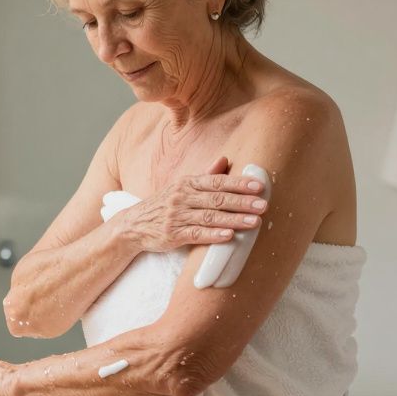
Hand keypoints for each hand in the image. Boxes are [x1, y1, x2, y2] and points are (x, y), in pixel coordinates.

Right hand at [118, 156, 267, 253]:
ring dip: (233, 219)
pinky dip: (213, 235)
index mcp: (187, 183)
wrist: (133, 225)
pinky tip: (228, 236)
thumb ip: (205, 175)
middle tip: (263, 205)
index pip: (216, 181)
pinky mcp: (172, 235)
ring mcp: (176, 216)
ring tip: (255, 222)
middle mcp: (182, 197)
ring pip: (209, 217)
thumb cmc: (163, 205)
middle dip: (242, 202)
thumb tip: (225, 159)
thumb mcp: (181, 186)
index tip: (259, 186)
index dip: (238, 183)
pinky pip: (196, 234)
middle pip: (216, 199)